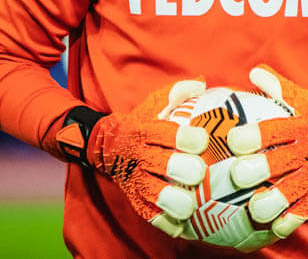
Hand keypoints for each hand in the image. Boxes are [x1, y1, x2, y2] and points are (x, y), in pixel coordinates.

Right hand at [69, 80, 210, 236]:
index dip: (184, 137)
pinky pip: (149, 213)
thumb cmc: (140, 123)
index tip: (201, 140)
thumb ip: (176, 93)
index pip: (165, 133)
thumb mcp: (152, 104)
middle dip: (180, 169)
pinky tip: (181, 225)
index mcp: (145, 131)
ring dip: (172, 200)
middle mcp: (140, 156)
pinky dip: (164, 221)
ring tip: (189, 205)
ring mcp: (136, 179)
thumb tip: (201, 82)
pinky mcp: (135, 198)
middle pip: (160, 163)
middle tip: (198, 172)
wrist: (105, 147)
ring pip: (153, 193)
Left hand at [225, 65, 307, 238]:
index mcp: (299, 127)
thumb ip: (278, 87)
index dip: (252, 136)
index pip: (273, 131)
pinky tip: (274, 227)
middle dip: (257, 171)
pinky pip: (305, 209)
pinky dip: (289, 220)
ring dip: (271, 202)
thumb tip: (253, 71)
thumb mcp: (305, 100)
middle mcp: (305, 151)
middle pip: (278, 163)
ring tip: (255, 209)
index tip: (233, 140)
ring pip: (290, 191)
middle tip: (238, 176)